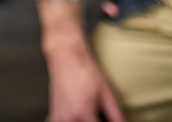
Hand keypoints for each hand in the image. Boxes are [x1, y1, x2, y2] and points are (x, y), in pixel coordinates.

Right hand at [38, 0, 124, 121]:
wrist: (66, 56)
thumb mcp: (107, 94)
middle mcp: (67, 119)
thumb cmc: (86, 71)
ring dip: (87, 121)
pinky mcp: (54, 116)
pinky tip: (82, 114)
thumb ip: (117, 116)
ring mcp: (58, 118)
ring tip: (94, 112)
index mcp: (82, 114)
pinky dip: (76, 121)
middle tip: (101, 112)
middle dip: (97, 121)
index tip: (112, 120)